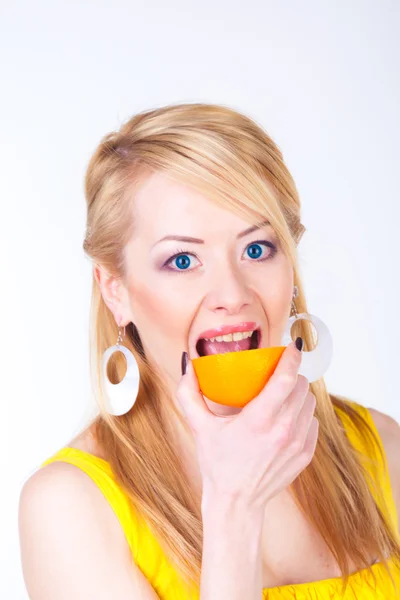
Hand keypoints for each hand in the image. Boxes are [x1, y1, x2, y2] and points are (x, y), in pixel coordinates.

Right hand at [176, 341, 317, 511]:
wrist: (236, 502)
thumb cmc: (217, 463)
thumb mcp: (199, 426)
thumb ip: (188, 392)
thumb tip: (187, 362)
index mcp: (258, 420)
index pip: (286, 379)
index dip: (292, 357)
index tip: (291, 346)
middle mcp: (283, 430)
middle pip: (301, 386)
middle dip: (292, 375)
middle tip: (277, 374)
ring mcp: (297, 443)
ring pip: (309, 402)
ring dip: (298, 393)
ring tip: (282, 395)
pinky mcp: (306, 454)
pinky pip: (312, 421)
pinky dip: (302, 414)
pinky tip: (286, 418)